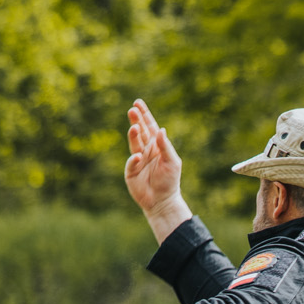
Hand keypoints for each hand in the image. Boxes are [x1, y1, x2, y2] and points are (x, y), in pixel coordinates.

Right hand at [125, 99, 191, 241]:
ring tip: (135, 127)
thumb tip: (160, 130)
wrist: (163, 201)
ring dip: (134, 135)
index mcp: (156, 145)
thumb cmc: (170, 180)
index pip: (150, 126)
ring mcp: (137, 160)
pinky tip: (138, 157)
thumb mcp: (172, 161)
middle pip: (140, 132)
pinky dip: (133, 159)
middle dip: (136, 121)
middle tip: (132, 110)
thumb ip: (165, 146)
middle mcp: (145, 150)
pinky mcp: (131, 172)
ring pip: (134, 144)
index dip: (144, 115)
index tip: (138, 102)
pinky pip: (131, 163)